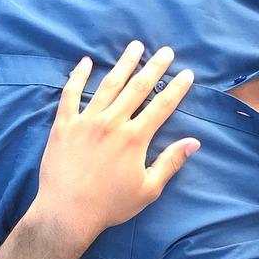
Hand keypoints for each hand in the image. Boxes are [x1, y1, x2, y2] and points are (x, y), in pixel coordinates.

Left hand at [30, 41, 199, 245]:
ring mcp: (86, 121)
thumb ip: (171, 162)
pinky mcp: (64, 125)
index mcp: (135, 138)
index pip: (161, 106)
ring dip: (124, 64)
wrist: (67, 213)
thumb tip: (194, 142)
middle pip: (137, 88)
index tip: (187, 73)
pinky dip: (78, 76)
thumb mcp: (148, 189)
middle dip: (154, 67)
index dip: (176, 88)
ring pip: (108, 85)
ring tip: (135, 46)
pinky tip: (85, 62)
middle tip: (165, 51)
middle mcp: (112, 123)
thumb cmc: (110, 206)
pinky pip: (70, 94)